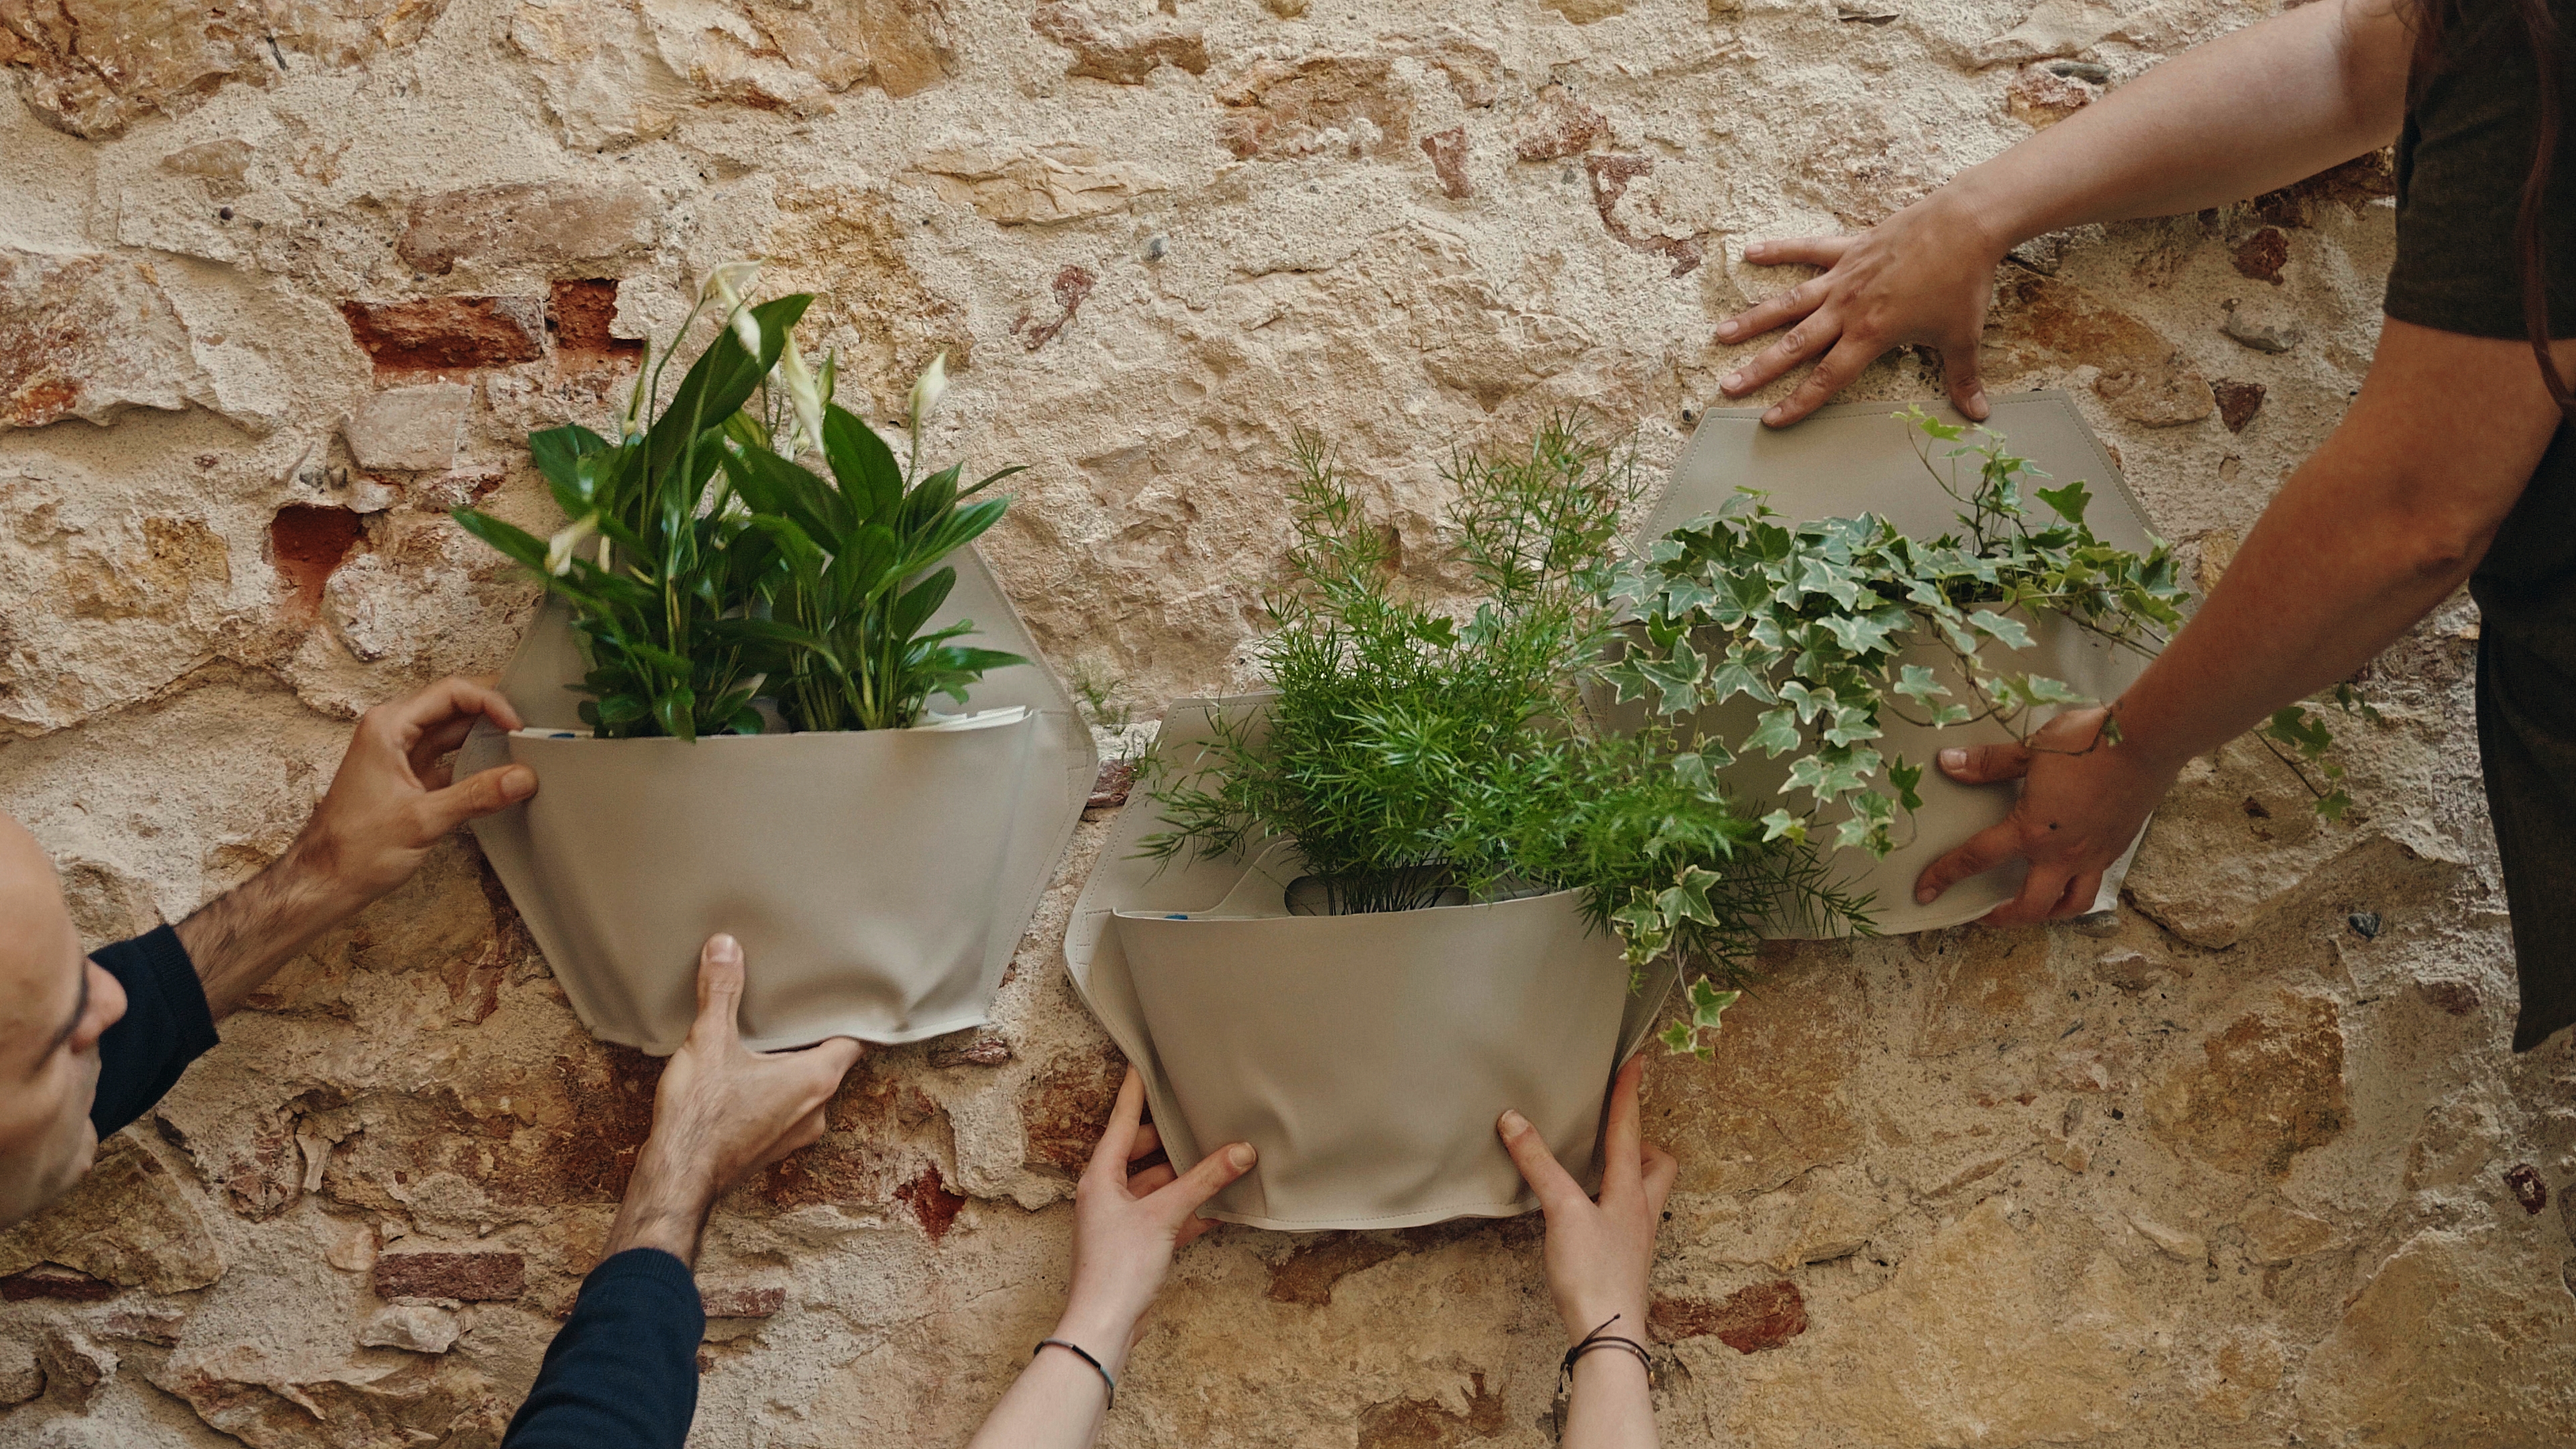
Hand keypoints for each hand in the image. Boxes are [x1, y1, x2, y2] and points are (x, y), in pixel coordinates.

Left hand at [293, 675, 536, 905]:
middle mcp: (392, 733)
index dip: (491, 703)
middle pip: (454, 707)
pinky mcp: (408, 779)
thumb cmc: (355, 849)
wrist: (324, 882)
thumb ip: (477, 795)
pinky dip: (474, 764)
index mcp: (388, 727)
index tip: (518, 727)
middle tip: (528, 734)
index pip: (451, 692)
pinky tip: (498, 776)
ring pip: (453, 733)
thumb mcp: (423, 820)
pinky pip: (449, 759)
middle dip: (492, 717)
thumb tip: (523, 778)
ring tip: (520, 751)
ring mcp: (400, 755)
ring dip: (486, 740)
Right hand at [605, 935, 862, 1267]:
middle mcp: (817, 1111)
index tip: (848, 1003)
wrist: (677, 1179)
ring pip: (806, 1092)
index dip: (851, 1020)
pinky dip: (773, 1095)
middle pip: (830, 1065)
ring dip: (791, 1071)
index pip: (854, 1042)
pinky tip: (746, 1082)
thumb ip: (720, 991)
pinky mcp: (771, 1150)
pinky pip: (784, 1113)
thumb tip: (725, 946)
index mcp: (817, 1080)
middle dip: (813, 1042)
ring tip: (768, 1044)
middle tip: (798, 1014)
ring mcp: (796, 1136)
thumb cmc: (701, 1115)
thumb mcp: (709, 1041)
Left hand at [1051, 1069, 1253, 1371]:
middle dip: (1173, 1137)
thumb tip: (1241, 1151)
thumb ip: (1205, 1181)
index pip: (1123, 1121)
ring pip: (1158, 1184)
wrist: (1105, 1325)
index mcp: (1100, 1176)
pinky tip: (1221, 1203)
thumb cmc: (1118, 1268)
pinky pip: (1168, 1214)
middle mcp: (1107, 1192)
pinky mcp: (1138, 1243)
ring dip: (1187, 1175)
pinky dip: (1191, 1208)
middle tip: (1200, 1113)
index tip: (1145, 1063)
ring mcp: (1122, 1219)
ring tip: (1220, 1154)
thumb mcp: (1165, 1215)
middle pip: (1143, 1151)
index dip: (1137, 1092)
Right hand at [1499, 1055, 1676, 1346]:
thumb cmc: (1593, 1274)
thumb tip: (1514, 1120)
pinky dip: (1613, 1204)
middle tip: (1620, 1130)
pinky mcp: (1623, 1261)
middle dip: (1644, 1142)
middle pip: (1658, 1165)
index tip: (1638, 1060)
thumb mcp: (1561, 1212)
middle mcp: (1640, 1211)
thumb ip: (1539, 1165)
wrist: (1609, 1334)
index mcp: (1630, 1190)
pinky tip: (1589, 1214)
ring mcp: (1635, 1239)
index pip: (1630, 1129)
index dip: (1630, 1092)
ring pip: (1645, 1194)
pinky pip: (1626, 1218)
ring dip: (1630, 1173)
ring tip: (1601, 1167)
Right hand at [1714, 188, 2009, 427]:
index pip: (1827, 379)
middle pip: (1794, 345)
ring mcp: (1844, 277)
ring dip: (1754, 319)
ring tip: (1722, 334)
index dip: (1798, 403)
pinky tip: (1750, 253)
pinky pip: (1807, 251)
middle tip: (1727, 385)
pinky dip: (1778, 250)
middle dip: (1759, 369)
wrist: (1965, 225)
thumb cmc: (1962, 283)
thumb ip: (1962, 378)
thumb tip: (1977, 415)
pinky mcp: (1849, 248)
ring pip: (1789, 303)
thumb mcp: (1963, 337)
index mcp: (1870, 335)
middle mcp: (1847, 309)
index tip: (1771, 421)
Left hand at [1911, 705, 2178, 922]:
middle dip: (2001, 918)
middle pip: (2029, 907)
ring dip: (2047, 914)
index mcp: (2032, 831)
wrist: (2148, 739)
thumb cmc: (2088, 740)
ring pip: (2071, 905)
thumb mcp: (2030, 749)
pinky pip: (2095, 882)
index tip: (1924, 893)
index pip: (1976, 859)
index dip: (1944, 877)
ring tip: (2031, 907)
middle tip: (1983, 914)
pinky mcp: (2118, 847)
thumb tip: (1948, 764)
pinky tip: (2069, 873)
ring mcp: (2095, 855)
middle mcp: (2063, 854)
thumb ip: (1989, 763)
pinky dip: (2077, 888)